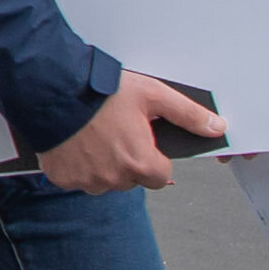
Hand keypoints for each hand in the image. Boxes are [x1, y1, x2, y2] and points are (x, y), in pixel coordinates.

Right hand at [38, 71, 220, 192]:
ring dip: (103, 165)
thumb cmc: (100, 92)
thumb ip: (187, 114)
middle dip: (128, 161)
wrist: (51, 89)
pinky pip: (78, 178)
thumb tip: (217, 127)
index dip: (154, 158)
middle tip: (116, 132)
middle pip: (132, 179)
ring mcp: (86, 180)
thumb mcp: (152, 94)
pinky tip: (76, 142)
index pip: (161, 176)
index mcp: (139, 161)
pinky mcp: (63, 178)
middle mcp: (113, 177)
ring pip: (104, 181)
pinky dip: (78, 165)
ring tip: (93, 135)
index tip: (142, 141)